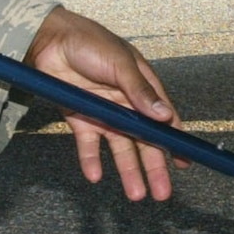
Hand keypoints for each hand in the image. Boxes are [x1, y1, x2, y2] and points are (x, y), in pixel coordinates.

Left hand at [26, 7, 184, 201]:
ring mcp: (104, 113)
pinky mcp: (81, 118)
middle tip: (162, 193)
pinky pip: (88, 144)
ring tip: (136, 195)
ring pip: (119, 148)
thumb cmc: (90, 42)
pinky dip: (91, 160)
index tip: (184, 163)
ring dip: (128, 171)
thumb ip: (140, 91)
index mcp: (142, 87)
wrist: (49, 39)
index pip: (164, 120)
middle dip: (154, 167)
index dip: (175, 142)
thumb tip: (164, 116)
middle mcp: (126, 104)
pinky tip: (95, 175)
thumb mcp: (120, 64)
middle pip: (144, 141)